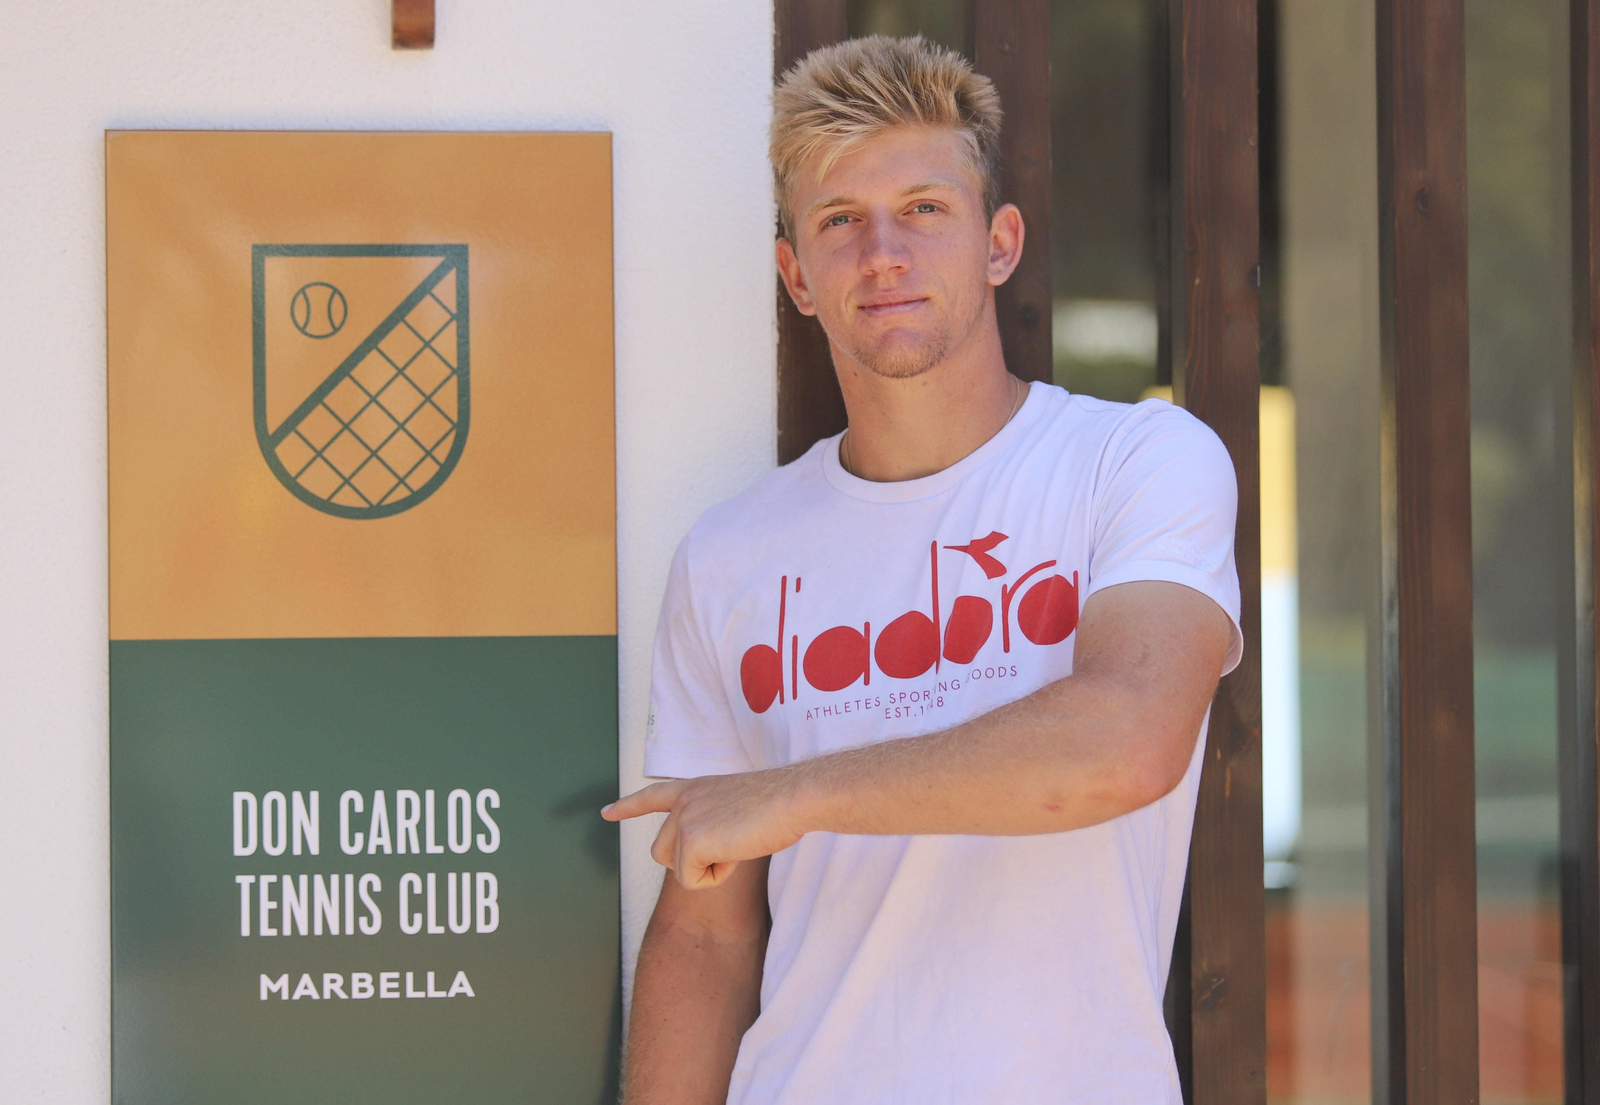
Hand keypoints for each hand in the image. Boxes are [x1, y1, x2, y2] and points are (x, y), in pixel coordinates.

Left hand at [602, 769, 806, 889]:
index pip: (652, 796)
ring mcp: (684, 820)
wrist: (792, 799)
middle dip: (690, 862)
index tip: (606, 813)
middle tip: (730, 847)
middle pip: (662, 851)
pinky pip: (694, 881)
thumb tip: (705, 847)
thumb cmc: (779, 804)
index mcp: (694, 787)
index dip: (628, 807)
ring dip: (707, 869)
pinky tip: (737, 852)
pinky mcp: (691, 841)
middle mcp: (682, 801)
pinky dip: (717, 877)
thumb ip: (713, 820)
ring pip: (677, 869)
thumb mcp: (736, 806)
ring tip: (737, 844)